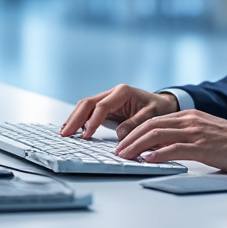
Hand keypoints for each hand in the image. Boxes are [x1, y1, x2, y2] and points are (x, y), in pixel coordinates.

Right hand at [61, 84, 178, 139]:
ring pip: (85, 106)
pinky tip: (73, 130)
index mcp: (123, 92)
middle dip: (75, 118)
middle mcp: (112, 93)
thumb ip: (136, 123)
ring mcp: (107, 99)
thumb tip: (120, 134)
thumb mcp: (152, 115)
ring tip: (64, 133)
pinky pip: (88, 112)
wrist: (162, 103)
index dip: (93, 121)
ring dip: (74, 119)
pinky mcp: (105, 107)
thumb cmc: (158, 108)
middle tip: (65, 133)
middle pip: (87, 103)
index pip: (102, 106)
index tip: (87, 135)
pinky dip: (79, 120)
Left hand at [113, 110, 226, 172]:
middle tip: (117, 151)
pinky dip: (158, 154)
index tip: (122, 143)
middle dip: (130, 139)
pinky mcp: (204, 147)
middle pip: (151, 126)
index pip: (153, 121)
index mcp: (188, 116)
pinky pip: (176, 148)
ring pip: (158, 135)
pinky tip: (148, 160)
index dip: (134, 132)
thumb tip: (158, 150)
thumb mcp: (204, 133)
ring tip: (125, 156)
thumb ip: (182, 138)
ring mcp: (196, 133)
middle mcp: (189, 121)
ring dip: (137, 147)